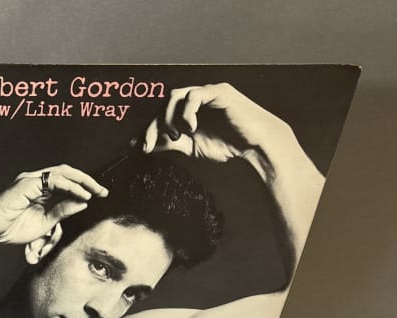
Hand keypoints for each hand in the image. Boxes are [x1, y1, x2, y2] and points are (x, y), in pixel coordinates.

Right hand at [0, 164, 107, 247]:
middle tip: (103, 191)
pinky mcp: (28, 183)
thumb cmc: (12, 227)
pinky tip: (81, 195)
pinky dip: (71, 187)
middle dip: (88, 180)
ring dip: (82, 182)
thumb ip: (62, 212)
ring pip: (64, 173)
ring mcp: (32, 179)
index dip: (84, 186)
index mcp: (41, 189)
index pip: (67, 181)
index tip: (99, 195)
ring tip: (95, 192)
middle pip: (68, 172)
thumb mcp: (45, 223)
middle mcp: (37, 180)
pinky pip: (55, 181)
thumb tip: (83, 203)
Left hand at [142, 83, 290, 166]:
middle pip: (163, 103)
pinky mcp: (219, 91)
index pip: (161, 113)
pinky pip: (193, 95)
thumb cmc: (227, 146)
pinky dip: (186, 113)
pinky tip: (191, 128)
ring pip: (174, 96)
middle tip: (149, 145)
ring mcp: (207, 92)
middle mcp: (196, 98)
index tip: (141, 147)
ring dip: (168, 118)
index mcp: (188, 110)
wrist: (255, 146)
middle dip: (152, 125)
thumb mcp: (190, 147)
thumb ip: (168, 144)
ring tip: (176, 136)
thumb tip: (142, 145)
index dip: (148, 129)